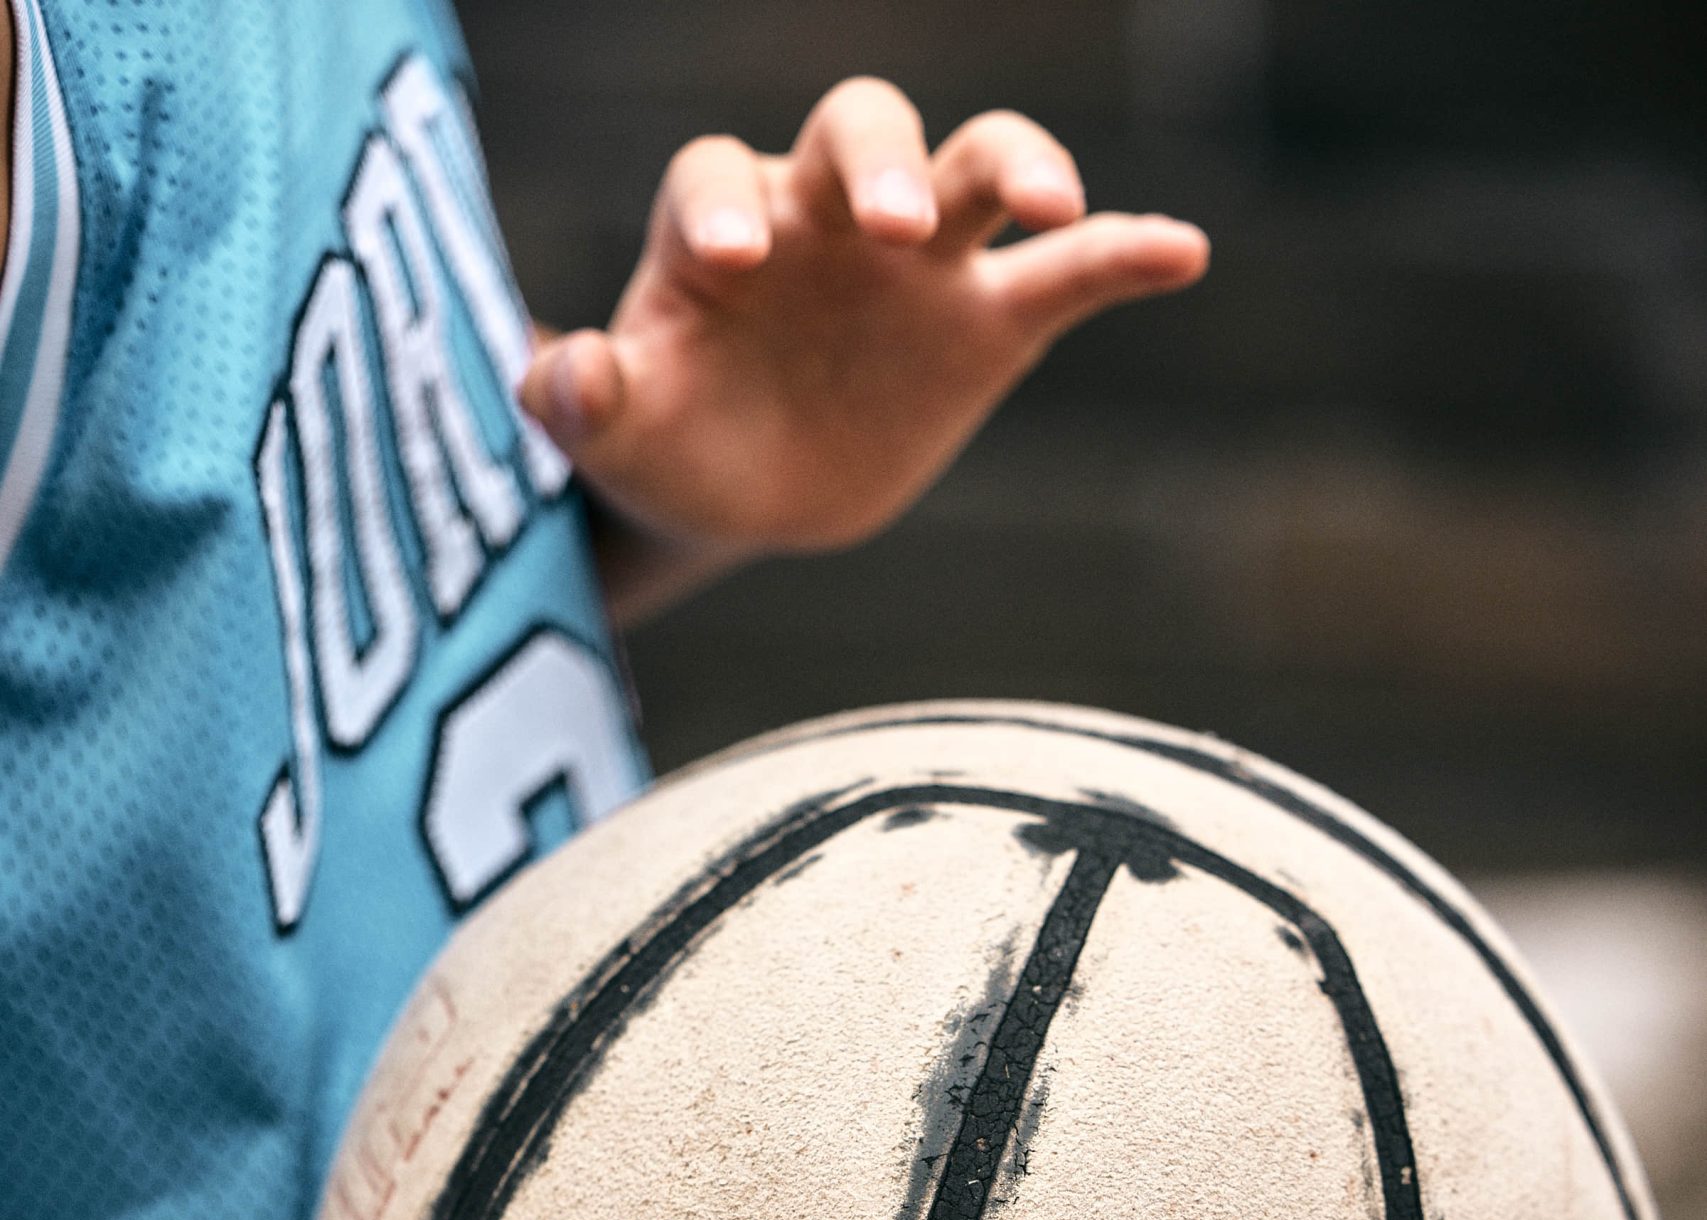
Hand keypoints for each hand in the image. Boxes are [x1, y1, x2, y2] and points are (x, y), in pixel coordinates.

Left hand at [522, 78, 1206, 600]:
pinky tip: (1183, 251)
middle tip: (896, 228)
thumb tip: (567, 374)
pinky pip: (1064, 277)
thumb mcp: (612, 437)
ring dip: (1015, 169)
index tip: (738, 266)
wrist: (743, 492)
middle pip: (862, 132)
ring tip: (1052, 210)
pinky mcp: (984, 324)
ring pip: (974, 167)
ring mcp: (915, 263)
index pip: (722, 176)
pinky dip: (1122, 254)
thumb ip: (580, 400)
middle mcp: (823, 213)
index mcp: (721, 223)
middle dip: (883, 165)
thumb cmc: (668, 441)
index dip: (730, 205)